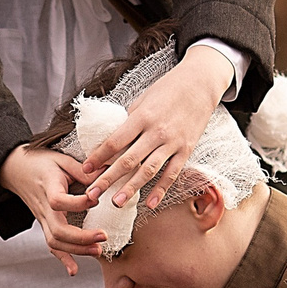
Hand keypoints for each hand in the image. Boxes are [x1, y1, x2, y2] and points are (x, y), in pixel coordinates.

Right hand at [0, 146, 105, 274]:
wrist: (16, 170)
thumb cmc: (41, 162)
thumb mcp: (62, 159)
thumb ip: (82, 170)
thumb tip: (106, 176)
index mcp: (48, 188)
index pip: (59, 201)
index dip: (78, 203)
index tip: (95, 199)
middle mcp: (44, 208)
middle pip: (57, 230)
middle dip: (82, 237)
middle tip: (103, 236)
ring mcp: (43, 219)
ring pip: (55, 242)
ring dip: (77, 250)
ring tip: (98, 251)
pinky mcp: (45, 225)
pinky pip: (51, 246)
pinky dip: (63, 259)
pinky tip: (74, 271)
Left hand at [78, 50, 234, 210]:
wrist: (200, 83)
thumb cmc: (168, 89)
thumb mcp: (143, 99)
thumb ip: (130, 121)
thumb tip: (114, 141)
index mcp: (142, 117)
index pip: (115, 141)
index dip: (98, 156)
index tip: (86, 169)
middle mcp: (156, 131)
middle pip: (128, 160)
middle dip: (108, 178)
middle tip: (92, 194)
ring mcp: (172, 142)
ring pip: (148, 170)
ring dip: (131, 188)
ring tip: (116, 202)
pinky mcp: (186, 149)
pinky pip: (172, 173)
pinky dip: (160, 190)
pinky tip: (150, 203)